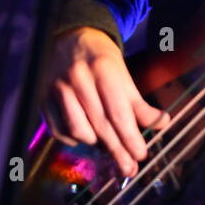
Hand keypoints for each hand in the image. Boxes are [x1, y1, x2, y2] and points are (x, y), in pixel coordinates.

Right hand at [41, 27, 171, 178]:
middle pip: (100, 125)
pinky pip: (58, 130)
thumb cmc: (101, 58)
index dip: (130, 137)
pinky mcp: (43, 98)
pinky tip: (86, 138)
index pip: (119, 112)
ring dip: (95, 144)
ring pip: (78, 130)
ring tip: (109, 147)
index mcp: (103, 70)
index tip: (141, 154)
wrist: (70, 36)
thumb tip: (161, 123)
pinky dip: (74, 139)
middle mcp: (79, 79)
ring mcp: (57, 89)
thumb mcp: (123, 74)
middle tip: (129, 168)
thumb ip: (138, 102)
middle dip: (117, 150)